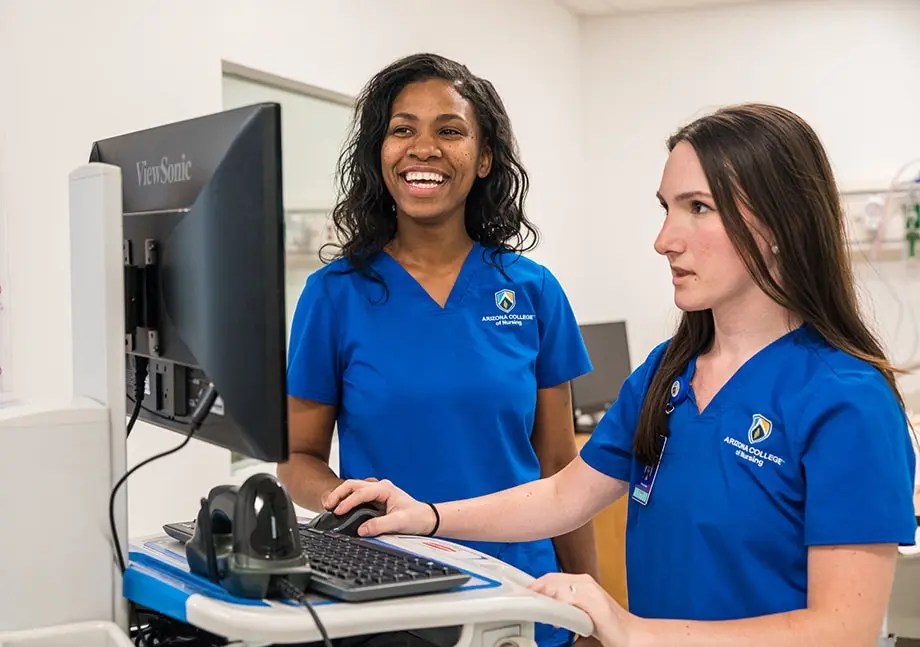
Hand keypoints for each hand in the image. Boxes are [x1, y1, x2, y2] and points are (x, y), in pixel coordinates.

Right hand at [322, 478, 436, 536]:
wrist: (425, 518)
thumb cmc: (416, 517)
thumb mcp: (398, 523)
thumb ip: (379, 526)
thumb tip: (361, 530)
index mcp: (385, 489)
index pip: (361, 492)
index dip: (348, 502)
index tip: (338, 511)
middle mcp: (380, 487)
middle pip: (353, 485)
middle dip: (339, 494)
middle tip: (328, 506)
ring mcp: (377, 491)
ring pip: (353, 487)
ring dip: (340, 495)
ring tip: (329, 506)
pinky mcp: (374, 498)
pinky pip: (356, 495)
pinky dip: (346, 499)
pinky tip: (339, 507)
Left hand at [529, 573, 633, 646]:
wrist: (632, 636)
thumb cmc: (608, 627)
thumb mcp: (581, 614)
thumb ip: (566, 610)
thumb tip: (547, 615)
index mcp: (582, 582)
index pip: (552, 577)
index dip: (535, 584)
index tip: (522, 593)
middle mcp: (586, 582)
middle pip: (551, 578)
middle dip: (535, 588)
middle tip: (522, 599)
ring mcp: (591, 591)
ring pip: (558, 586)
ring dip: (543, 595)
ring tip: (531, 605)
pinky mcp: (596, 603)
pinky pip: (570, 600)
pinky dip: (557, 605)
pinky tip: (550, 615)